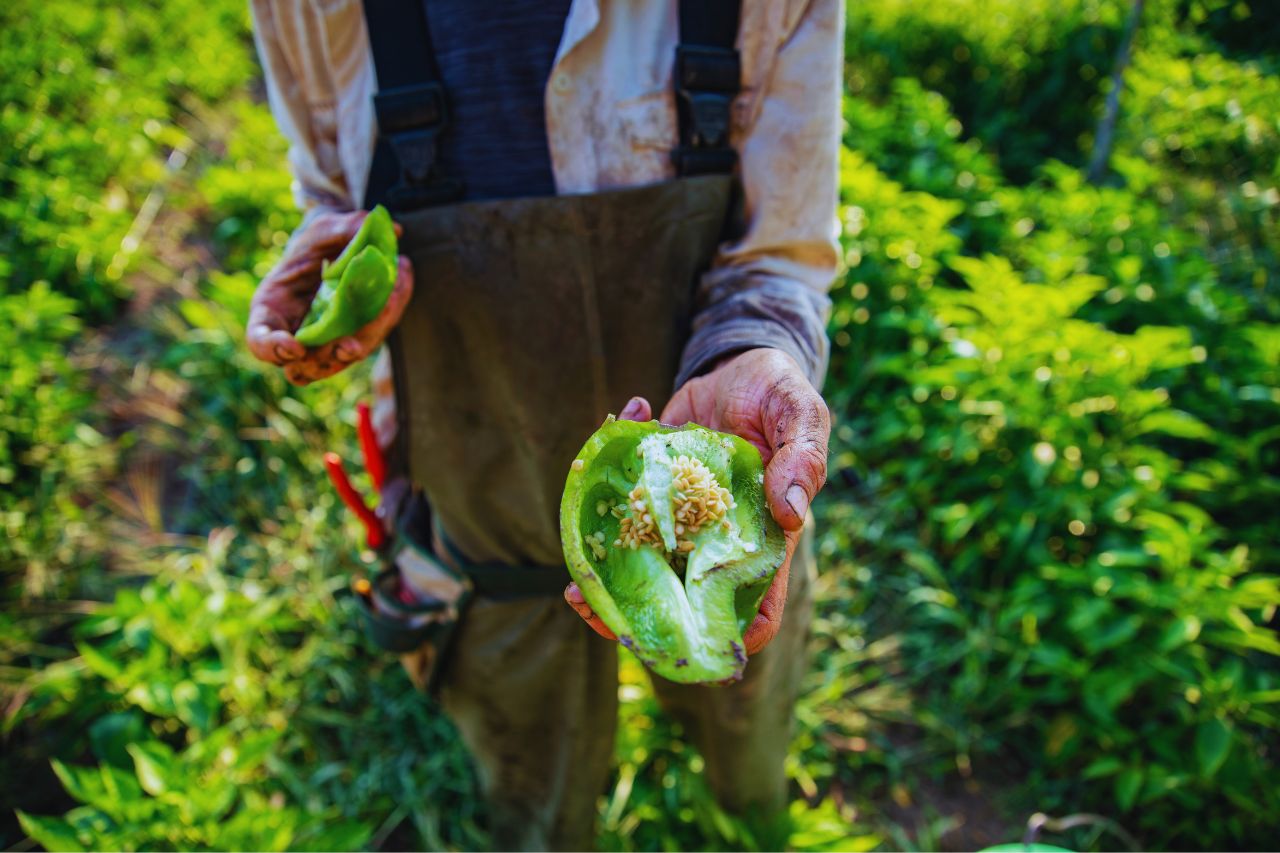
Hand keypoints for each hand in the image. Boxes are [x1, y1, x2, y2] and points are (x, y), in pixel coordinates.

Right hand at [246, 209, 413, 384]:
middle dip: (328, 360)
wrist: (334, 251)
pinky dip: (386, 316)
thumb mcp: (323, 228)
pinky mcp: (351, 341)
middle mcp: (294, 335)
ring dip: (364, 341)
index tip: (294, 346)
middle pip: (305, 367)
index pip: (260, 341)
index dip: (273, 349)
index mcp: (272, 309)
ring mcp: (324, 345)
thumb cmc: (316, 242)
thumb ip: (348, 227)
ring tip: (389, 300)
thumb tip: (392, 230)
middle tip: (350, 345)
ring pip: (339, 361)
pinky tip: (401, 281)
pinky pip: (368, 338)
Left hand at [566, 348, 830, 654]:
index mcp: (760, 539)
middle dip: (638, 616)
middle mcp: (713, 539)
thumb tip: (792, 511)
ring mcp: (677, 517)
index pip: (753, 610)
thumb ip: (804, 459)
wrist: (740, 363)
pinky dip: (602, 482)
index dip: (727, 640)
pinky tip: (608, 442)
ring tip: (574, 580)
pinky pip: (619, 503)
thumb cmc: (781, 395)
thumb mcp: (802, 414)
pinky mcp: (647, 487)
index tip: (688, 649)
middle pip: (681, 600)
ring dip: (605, 574)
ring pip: (640, 563)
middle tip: (594, 609)